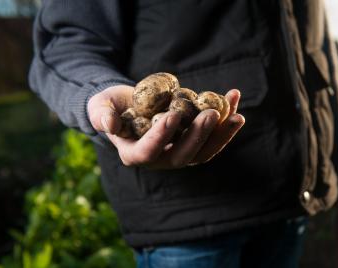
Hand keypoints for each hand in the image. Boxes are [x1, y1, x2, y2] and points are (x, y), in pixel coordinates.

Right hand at [87, 85, 244, 168]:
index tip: (173, 115)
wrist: (129, 105)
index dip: (161, 137)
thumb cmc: (110, 106)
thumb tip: (109, 124)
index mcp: (134, 154)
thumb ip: (102, 115)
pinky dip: (226, 121)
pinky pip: (213, 136)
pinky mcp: (194, 142)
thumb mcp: (100, 107)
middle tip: (212, 113)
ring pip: (204, 151)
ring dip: (222, 134)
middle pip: (183, 156)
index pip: (148, 152)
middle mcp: (160, 159)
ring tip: (237, 114)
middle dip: (199, 136)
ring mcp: (179, 152)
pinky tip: (234, 98)